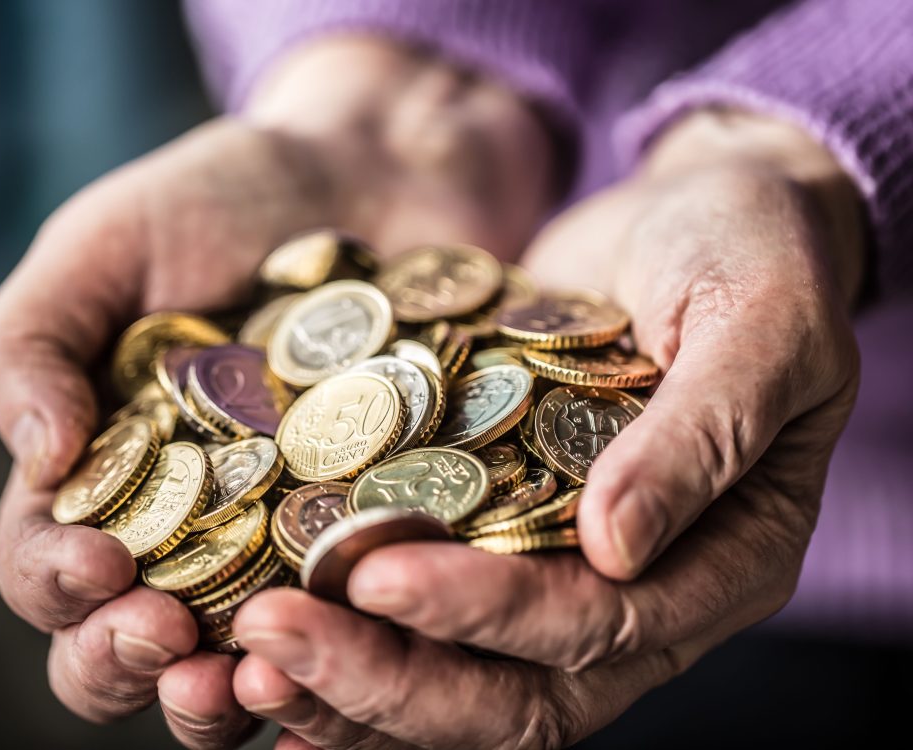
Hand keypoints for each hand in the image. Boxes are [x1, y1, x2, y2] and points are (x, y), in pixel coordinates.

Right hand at [0, 36, 554, 748]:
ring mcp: (298, 536)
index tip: (96, 562)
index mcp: (111, 477)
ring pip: (251, 661)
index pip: (53, 570)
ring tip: (252, 681)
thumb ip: (35, 345)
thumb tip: (37, 462)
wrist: (369, 173)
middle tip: (162, 639)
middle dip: (131, 664)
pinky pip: (374, 611)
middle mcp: (198, 529)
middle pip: (141, 646)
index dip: (59, 588)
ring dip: (238, 693)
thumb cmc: (220, 199)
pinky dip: (360, 643)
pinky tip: (360, 642)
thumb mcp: (103, 248)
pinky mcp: (395, 524)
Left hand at [230, 109, 862, 748]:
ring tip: (243, 658)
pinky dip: (351, 637)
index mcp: (727, 560)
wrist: (698, 217)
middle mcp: (644, 592)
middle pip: (517, 692)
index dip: (493, 614)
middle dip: (393, 677)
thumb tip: (617, 549)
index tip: (380, 577)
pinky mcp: (506, 536)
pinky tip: (260, 637)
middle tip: (272, 641)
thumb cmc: (752, 252)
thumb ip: (702, 435)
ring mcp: (567, 574)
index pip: (605, 627)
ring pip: (460, 681)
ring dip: (352, 682)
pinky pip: (426, 619)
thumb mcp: (755, 323)